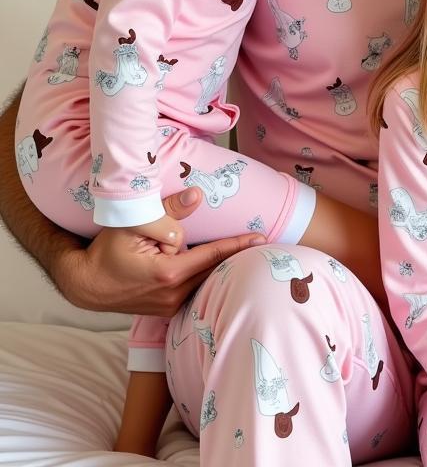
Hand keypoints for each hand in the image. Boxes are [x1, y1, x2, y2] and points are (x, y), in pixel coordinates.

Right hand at [52, 187, 264, 315]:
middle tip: (264, 243)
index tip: (261, 238)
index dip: (237, 245)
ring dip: (223, 268)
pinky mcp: (167, 309)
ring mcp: (170, 306)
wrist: (85, 285)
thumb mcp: (134, 225)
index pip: (212, 255)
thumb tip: (196, 194)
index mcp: (169, 274)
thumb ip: (168, 211)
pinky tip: (220, 267)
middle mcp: (174, 294)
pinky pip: (195, 289)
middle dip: (237, 257)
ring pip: (206, 281)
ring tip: (247, 253)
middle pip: (215, 271)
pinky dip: (208, 276)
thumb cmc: (107, 252)